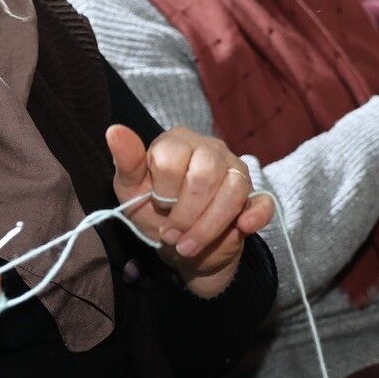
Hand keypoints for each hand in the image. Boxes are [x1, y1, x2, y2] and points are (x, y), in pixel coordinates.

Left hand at [105, 124, 272, 297]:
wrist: (180, 245)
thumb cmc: (153, 211)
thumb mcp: (131, 190)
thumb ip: (126, 161)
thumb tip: (114, 131)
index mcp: (178, 141)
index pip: (171, 158)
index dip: (163, 191)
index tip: (157, 208)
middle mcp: (211, 150)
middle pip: (205, 174)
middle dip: (186, 214)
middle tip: (172, 235)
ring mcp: (236, 172)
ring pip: (234, 190)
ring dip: (209, 226)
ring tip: (188, 246)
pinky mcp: (254, 198)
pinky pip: (263, 202)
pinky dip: (255, 216)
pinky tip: (241, 228)